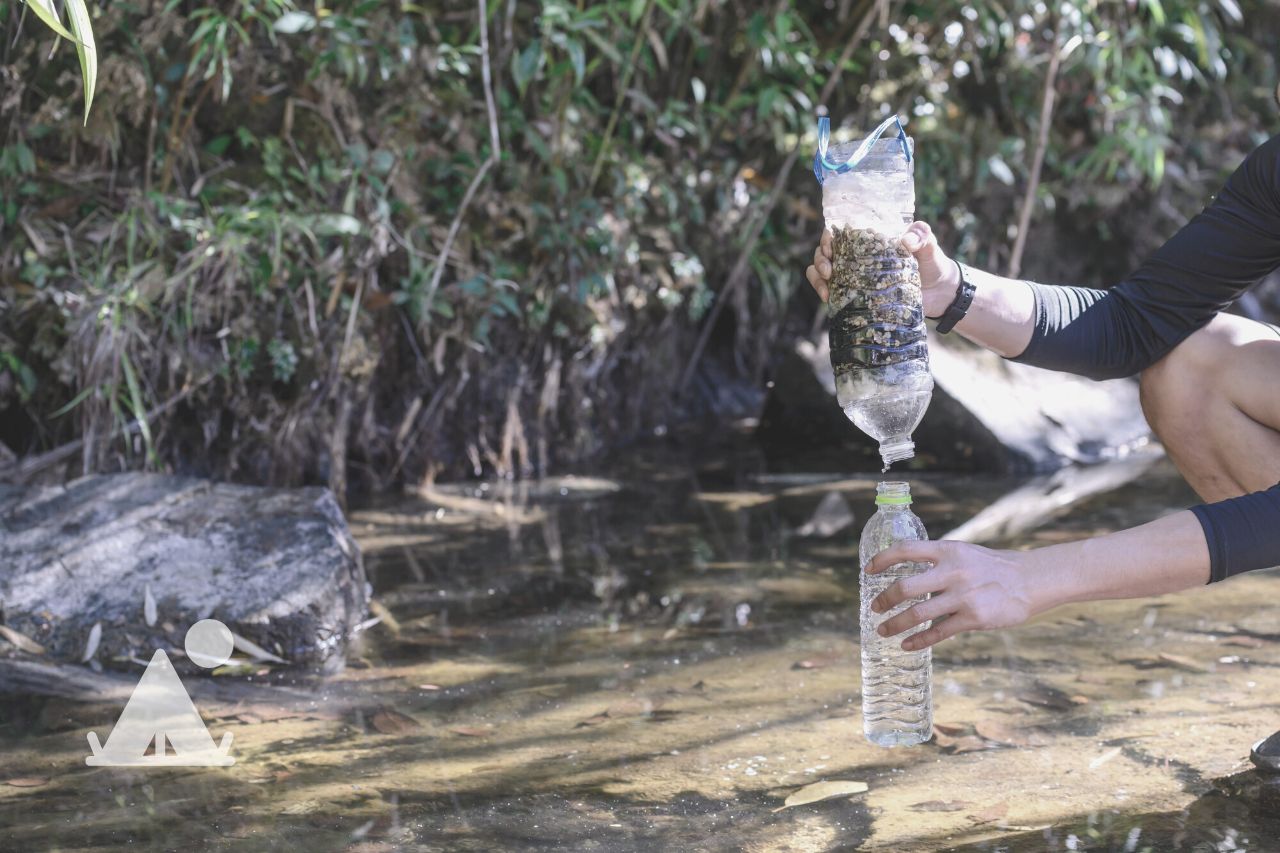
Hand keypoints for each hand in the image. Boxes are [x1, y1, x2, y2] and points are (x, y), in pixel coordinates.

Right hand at [805, 221, 959, 318]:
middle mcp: (856, 256)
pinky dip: (823, 291)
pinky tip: (827, 298)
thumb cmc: (933, 263)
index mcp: (869, 239)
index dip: (828, 237)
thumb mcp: (929, 245)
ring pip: (821, 270)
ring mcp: (853, 276)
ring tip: (826, 285)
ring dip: (817, 276)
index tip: (830, 247)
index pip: (840, 231)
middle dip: (820, 258)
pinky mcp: (855, 294)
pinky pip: (830, 290)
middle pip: (825, 250)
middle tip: (829, 269)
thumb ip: (922, 237)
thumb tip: (906, 242)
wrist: (940, 294)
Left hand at [866, 540, 1039, 650]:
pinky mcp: (974, 618)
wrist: (1030, 580)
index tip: (868, 571)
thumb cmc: (993, 566)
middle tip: (874, 608)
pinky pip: (938, 632)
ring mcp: (963, 596)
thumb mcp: (963, 552)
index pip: (905, 549)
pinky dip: (919, 641)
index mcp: (948, 550)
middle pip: (905, 587)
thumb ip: (938, 560)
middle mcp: (952, 572)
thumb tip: (907, 570)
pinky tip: (907, 645)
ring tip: (883, 630)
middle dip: (884, 600)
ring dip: (895, 624)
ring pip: (918, 614)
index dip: (882, 560)